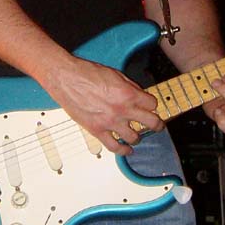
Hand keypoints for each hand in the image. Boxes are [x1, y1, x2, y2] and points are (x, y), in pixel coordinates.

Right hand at [48, 56, 162, 155]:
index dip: (153, 104)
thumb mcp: (114, 74)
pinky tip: (127, 150)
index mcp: (127, 93)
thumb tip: (139, 95)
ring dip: (139, 137)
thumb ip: (129, 86)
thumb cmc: (86, 73)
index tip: (151, 106)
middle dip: (157, 124)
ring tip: (138, 136)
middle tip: (158, 125)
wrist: (66, 78)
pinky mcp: (97, 130)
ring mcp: (110, 122)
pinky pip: (114, 147)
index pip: (152, 103)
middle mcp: (122, 109)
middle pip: (151, 122)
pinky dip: (123, 151)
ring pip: (134, 137)